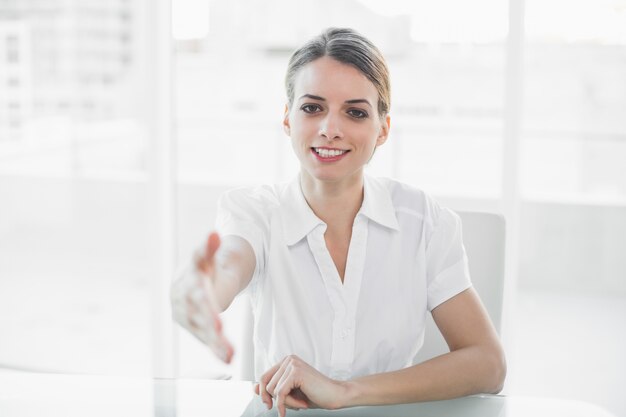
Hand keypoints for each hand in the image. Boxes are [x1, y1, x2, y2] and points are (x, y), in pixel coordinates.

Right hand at [170, 232, 233, 362]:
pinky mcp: (195, 329)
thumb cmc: (201, 268)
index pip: (196, 295)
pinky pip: (206, 340)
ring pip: (202, 331)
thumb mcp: (205, 258)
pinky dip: (217, 350)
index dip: (205, 306)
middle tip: (220, 333)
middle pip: (198, 315)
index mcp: (188, 283)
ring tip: (230, 354)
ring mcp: (188, 318)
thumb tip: (214, 233)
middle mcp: (185, 303)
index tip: (217, 320)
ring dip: (215, 343)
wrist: (188, 282)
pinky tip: (228, 359)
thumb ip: (209, 249)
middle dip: (209, 326)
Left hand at [254, 355, 346, 416]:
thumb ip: (272, 389)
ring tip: (301, 402)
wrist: (335, 395)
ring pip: (273, 390)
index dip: (263, 393)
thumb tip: (254, 388)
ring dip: (286, 402)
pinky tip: (300, 407)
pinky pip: (281, 393)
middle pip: (265, 384)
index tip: (270, 405)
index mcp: (286, 362)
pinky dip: (287, 404)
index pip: (264, 377)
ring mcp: (292, 364)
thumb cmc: (314, 394)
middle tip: (283, 409)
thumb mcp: (289, 393)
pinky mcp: (296, 372)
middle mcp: (288, 360)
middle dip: (273, 399)